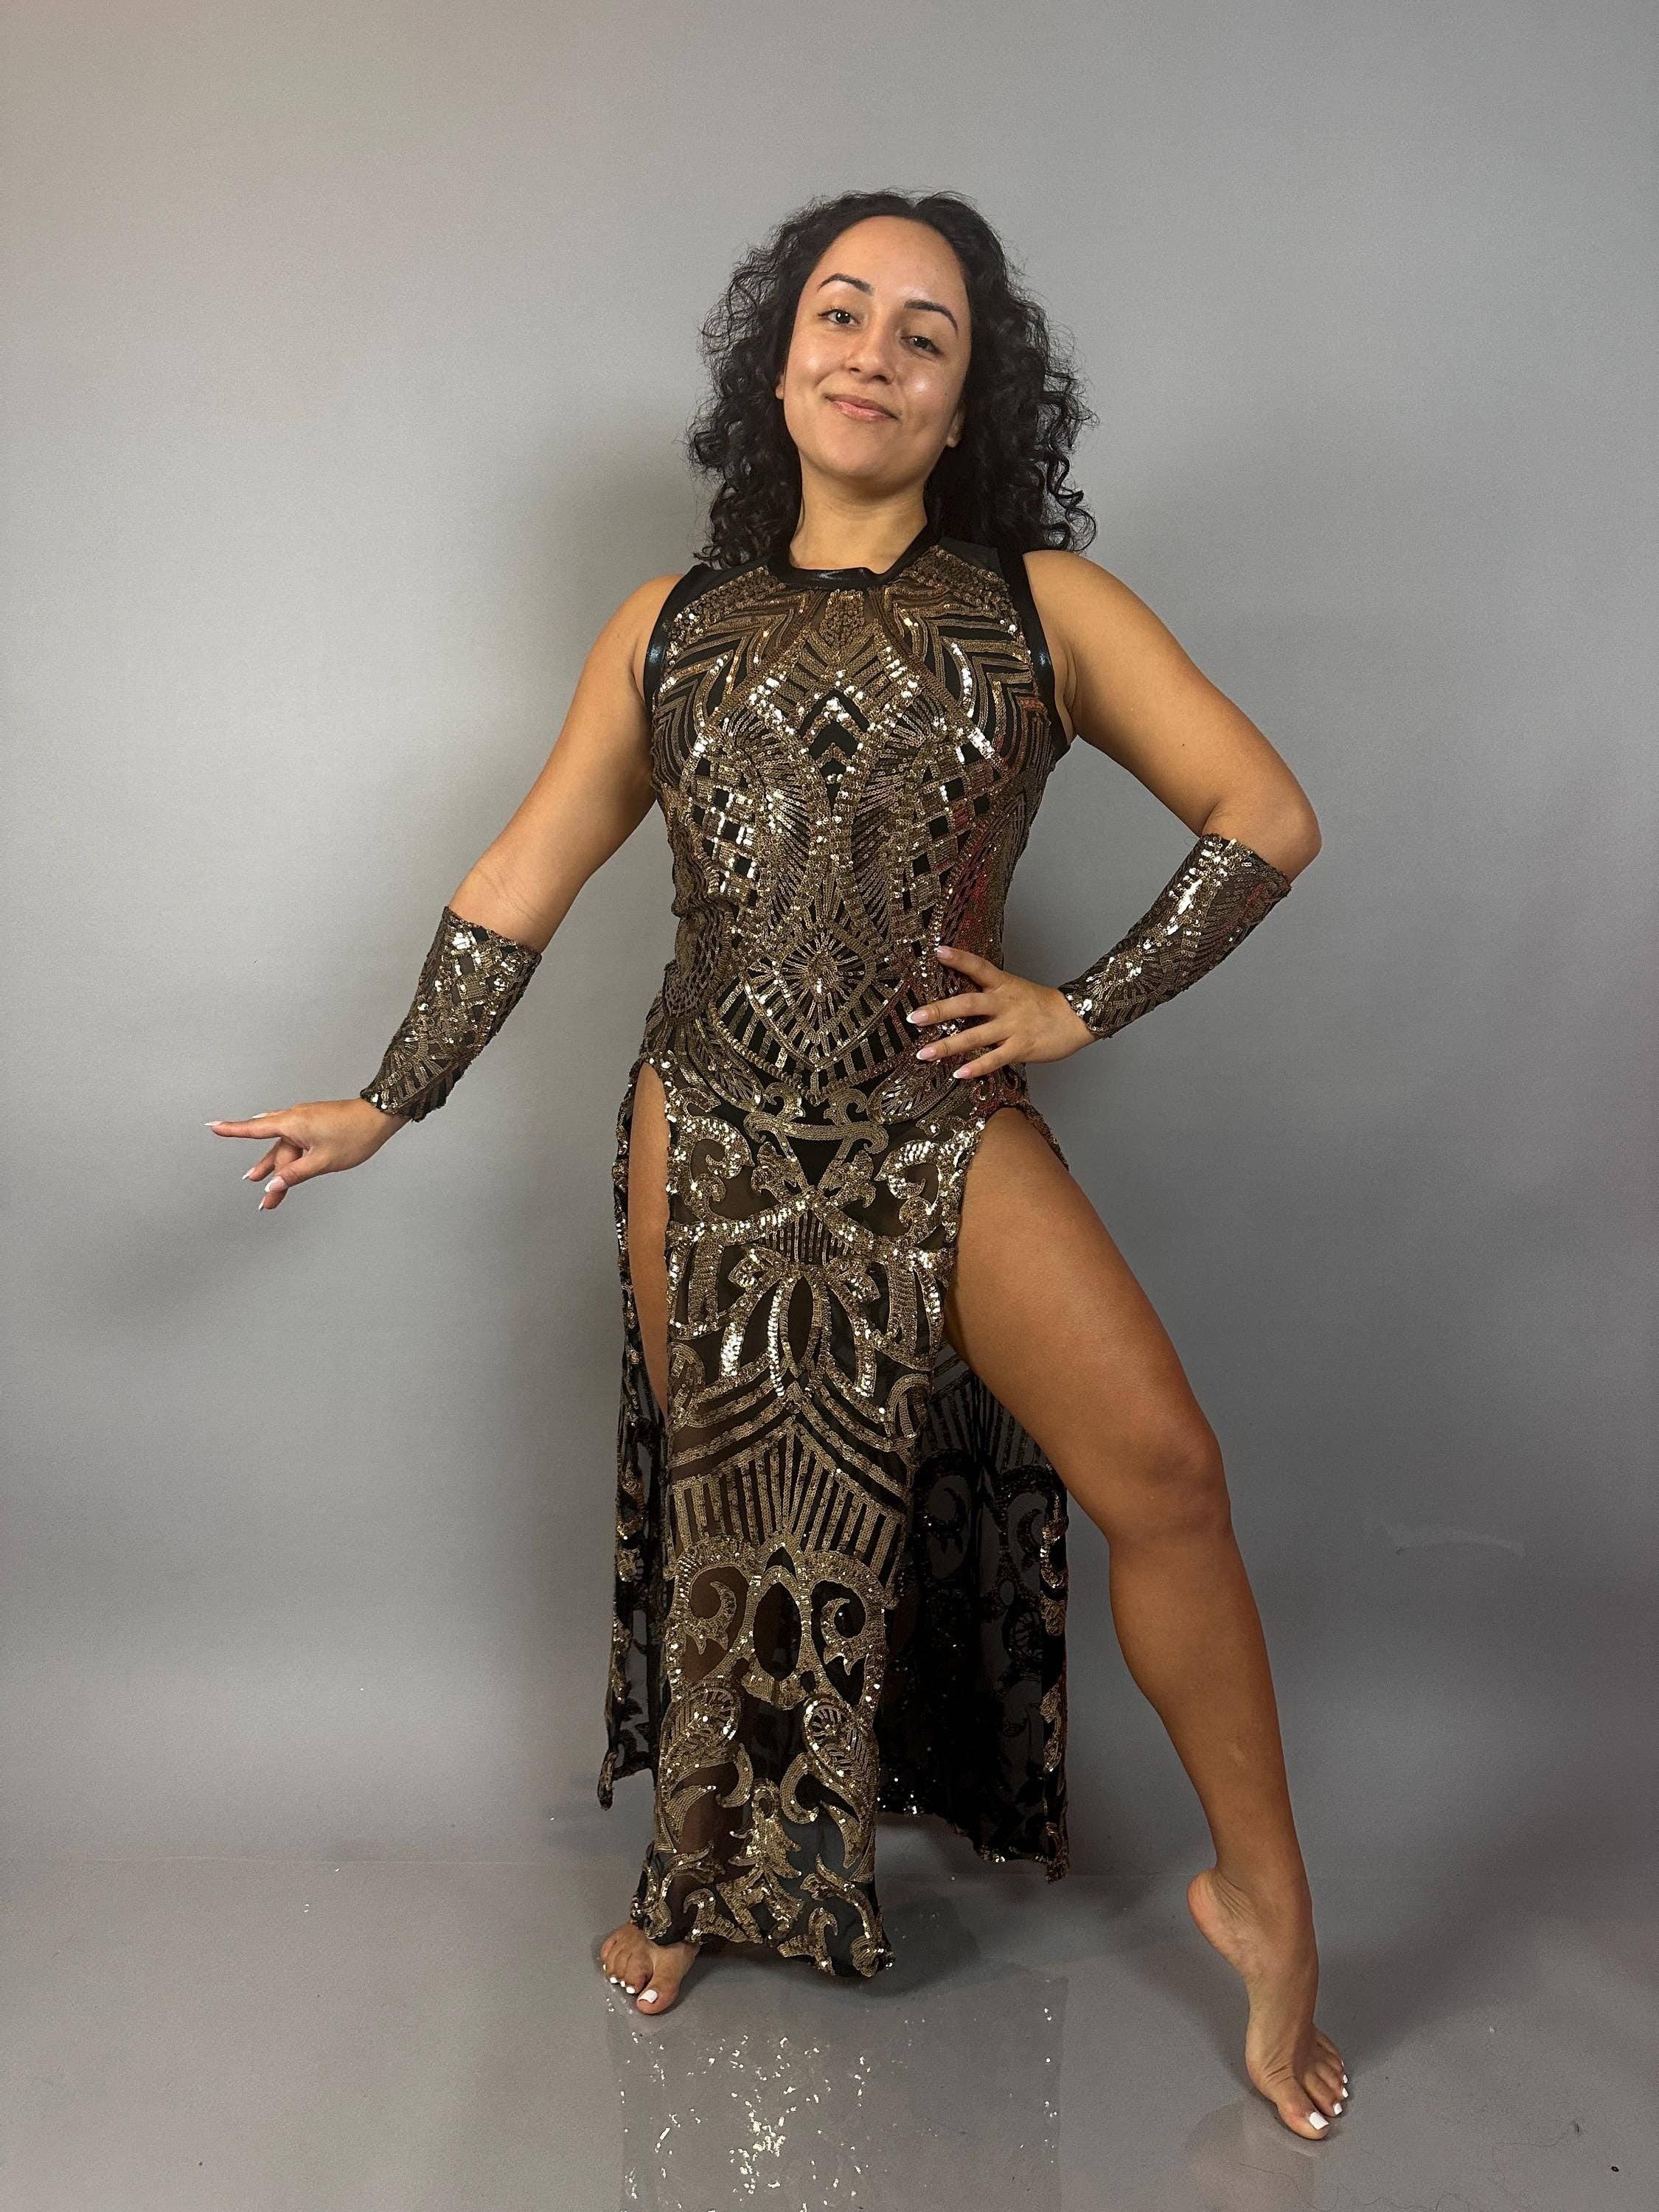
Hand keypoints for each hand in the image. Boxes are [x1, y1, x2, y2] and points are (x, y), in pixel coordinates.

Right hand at [205, 1097, 405, 1210]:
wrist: (380, 1116)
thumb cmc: (355, 1134)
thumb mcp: (323, 1161)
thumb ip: (296, 1174)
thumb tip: (274, 1185)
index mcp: (292, 1123)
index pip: (254, 1128)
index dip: (231, 1130)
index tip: (211, 1126)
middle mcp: (295, 1119)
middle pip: (275, 1151)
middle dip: (269, 1177)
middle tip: (264, 1203)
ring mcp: (305, 1121)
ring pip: (286, 1150)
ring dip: (280, 1171)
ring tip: (269, 1193)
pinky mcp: (315, 1125)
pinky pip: (297, 1144)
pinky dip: (292, 1160)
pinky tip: (286, 1169)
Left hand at [907, 945, 1095, 1077]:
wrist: (1077, 1018)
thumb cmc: (1044, 1005)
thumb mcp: (1016, 989)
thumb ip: (991, 992)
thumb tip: (960, 998)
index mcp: (1004, 985)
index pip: (978, 967)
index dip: (958, 958)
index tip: (937, 952)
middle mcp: (1004, 1004)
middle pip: (967, 1004)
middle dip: (938, 1011)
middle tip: (914, 1017)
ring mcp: (1012, 1026)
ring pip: (974, 1035)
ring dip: (946, 1046)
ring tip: (923, 1053)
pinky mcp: (1020, 1047)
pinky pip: (994, 1059)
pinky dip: (976, 1067)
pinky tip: (958, 1073)